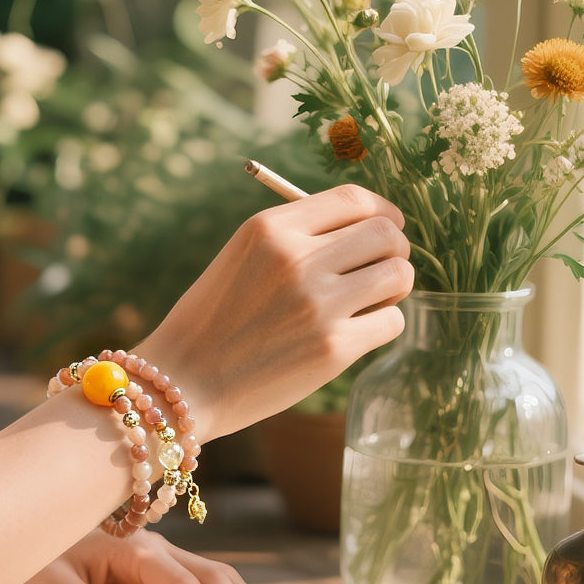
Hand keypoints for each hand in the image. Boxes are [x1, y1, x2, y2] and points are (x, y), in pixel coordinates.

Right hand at [140, 184, 412, 439]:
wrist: (184, 384)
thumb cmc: (214, 321)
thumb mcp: (242, 257)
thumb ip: (296, 237)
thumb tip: (368, 227)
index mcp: (270, 228)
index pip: (354, 199)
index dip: (383, 211)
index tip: (388, 226)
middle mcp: (296, 259)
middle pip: (386, 234)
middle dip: (394, 250)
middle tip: (381, 270)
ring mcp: (317, 304)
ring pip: (399, 275)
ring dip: (394, 287)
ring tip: (371, 302)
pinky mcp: (333, 349)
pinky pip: (391, 322)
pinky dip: (382, 325)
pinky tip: (356, 333)